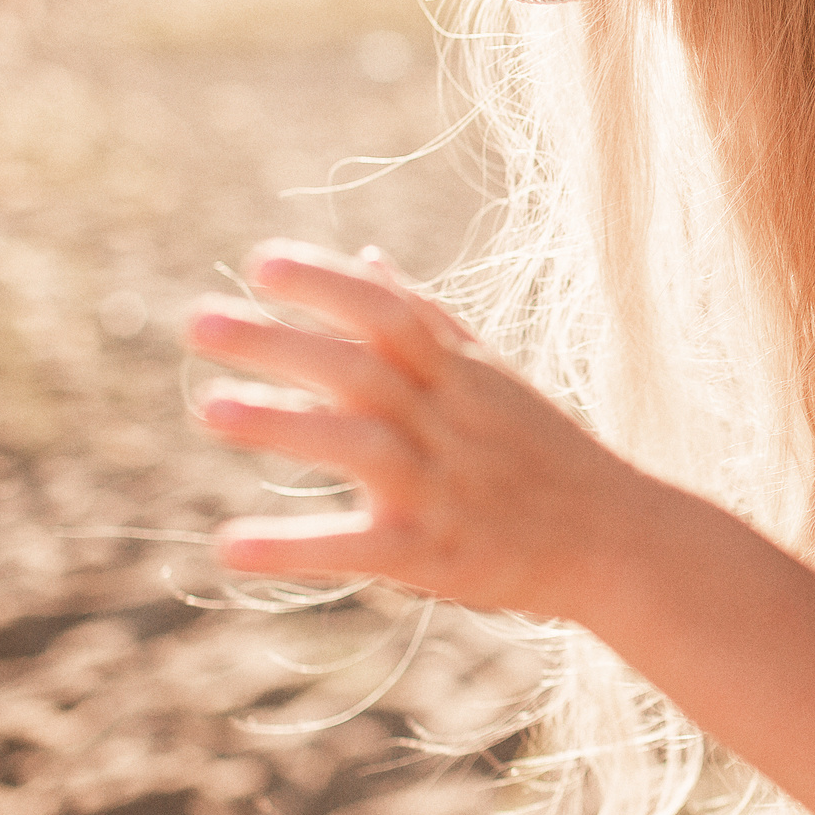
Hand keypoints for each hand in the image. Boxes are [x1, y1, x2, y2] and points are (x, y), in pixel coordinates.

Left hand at [183, 241, 656, 615]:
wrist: (617, 541)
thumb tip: (367, 257)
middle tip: (197, 322)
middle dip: (279, 342)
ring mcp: (443, 490)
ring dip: (285, 425)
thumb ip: (429, 319)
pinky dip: (296, 546)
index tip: (260, 263)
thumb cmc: (546, 454)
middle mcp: (450, 423)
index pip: (389, 313)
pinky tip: (229, 545)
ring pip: (361, 446)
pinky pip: (362, 547)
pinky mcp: (435, 557)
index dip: (327, 284)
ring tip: (207, 410)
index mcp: (461, 375)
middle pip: (361, 369)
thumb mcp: (494, 376)